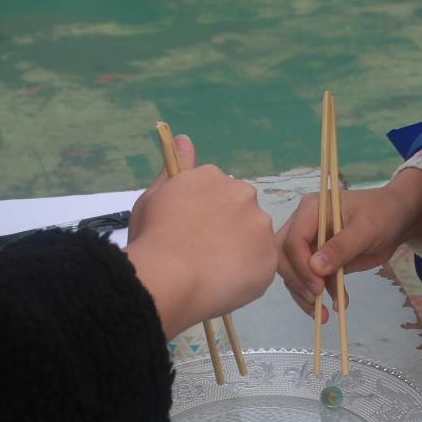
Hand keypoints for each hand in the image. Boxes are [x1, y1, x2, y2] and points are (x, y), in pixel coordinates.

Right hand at [127, 136, 276, 336]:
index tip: (191, 231)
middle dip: (227, 229)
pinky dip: (248, 275)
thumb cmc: (152, 238)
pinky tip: (225, 283)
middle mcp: (242, 193)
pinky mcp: (269, 256)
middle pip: (239, 212)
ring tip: (214, 272)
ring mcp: (260, 224)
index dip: (204, 214)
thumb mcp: (154, 197)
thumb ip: (175, 168)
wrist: (169, 277)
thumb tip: (184, 138)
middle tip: (203, 253)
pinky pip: (261, 265)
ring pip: (254, 237)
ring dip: (241, 251)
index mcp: (212, 178)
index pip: (216, 192)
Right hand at [276, 167, 421, 322]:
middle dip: (298, 281)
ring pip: (293, 273)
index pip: (292, 240)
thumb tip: (315, 268)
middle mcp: (303, 226)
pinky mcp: (317, 261)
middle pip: (284, 257)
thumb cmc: (381, 215)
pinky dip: (317, 297)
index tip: (318, 287)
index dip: (301, 266)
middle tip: (317, 300)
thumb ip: (341, 248)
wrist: (395, 220)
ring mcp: (308, 244)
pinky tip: (333, 307)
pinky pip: (308, 281)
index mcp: (310, 210)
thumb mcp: (365, 230)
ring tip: (322, 314)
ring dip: (304, 295)